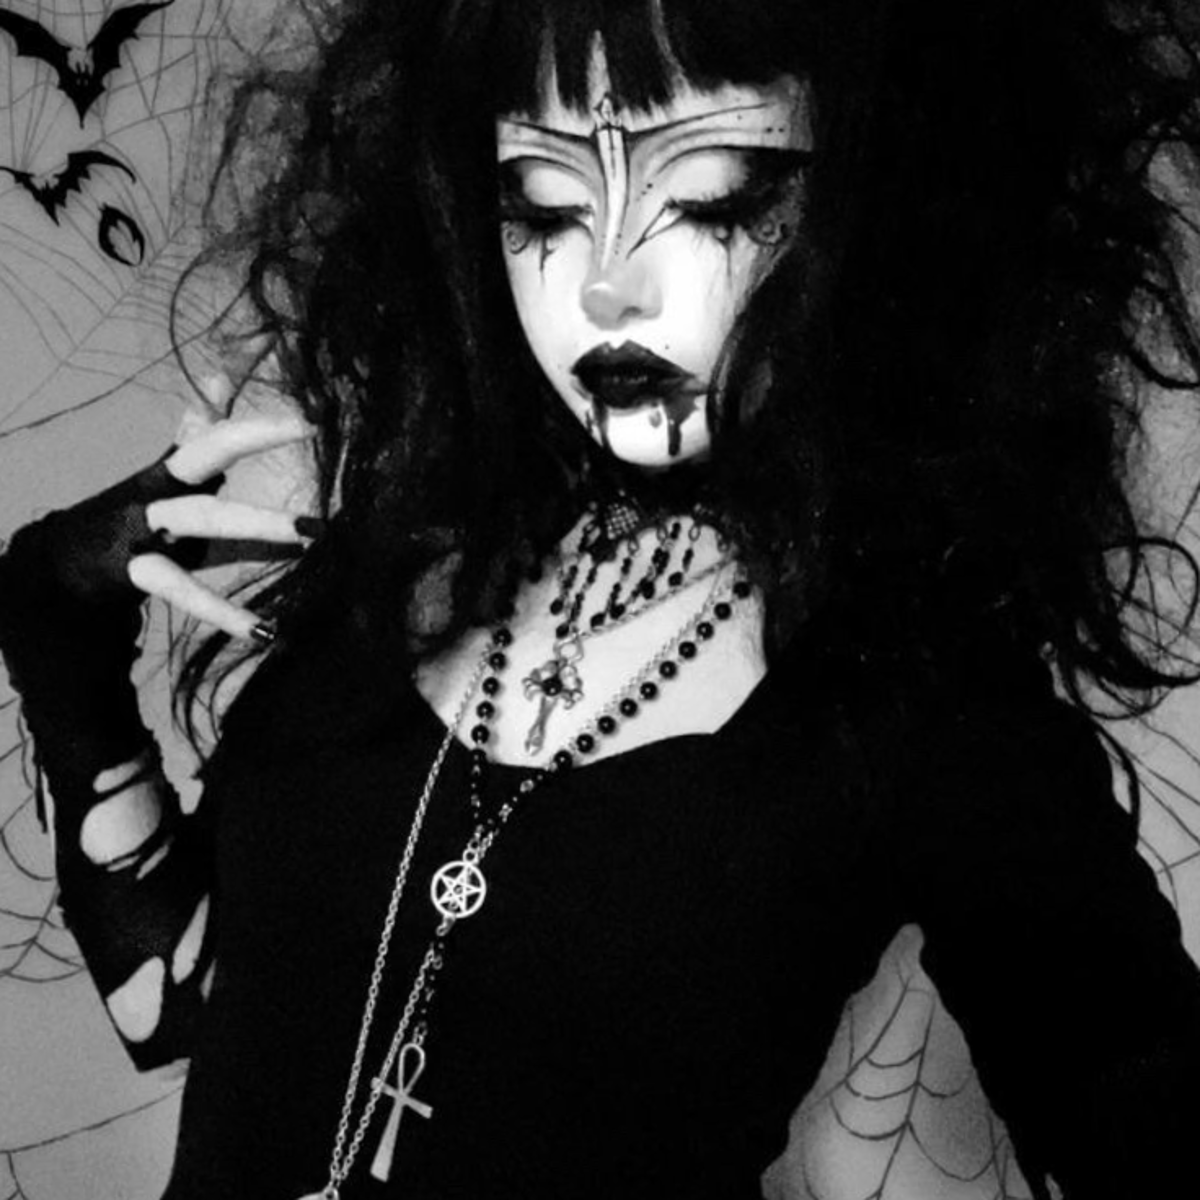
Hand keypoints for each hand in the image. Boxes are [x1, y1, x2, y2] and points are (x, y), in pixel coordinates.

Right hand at [126, 386, 315, 640]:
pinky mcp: (136, 572)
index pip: (214, 433)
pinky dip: (225, 612)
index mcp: (169, 471)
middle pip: (201, 455)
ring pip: (203, 516)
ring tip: (311, 532)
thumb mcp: (167, 474)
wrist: (62, 567)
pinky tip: (265, 630)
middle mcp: (157, 490)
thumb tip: (218, 373)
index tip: (308, 417)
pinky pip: (184, 590)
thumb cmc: (135, 517)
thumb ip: (197, 430)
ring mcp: (144, 528)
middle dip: (248, 436)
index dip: (256, 423)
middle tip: (308, 427)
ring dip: (259, 521)